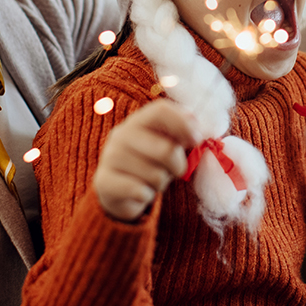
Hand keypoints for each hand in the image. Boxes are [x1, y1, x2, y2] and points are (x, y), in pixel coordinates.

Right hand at [92, 99, 200, 220]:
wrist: (119, 192)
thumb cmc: (151, 163)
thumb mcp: (168, 144)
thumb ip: (183, 133)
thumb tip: (201, 129)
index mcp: (139, 120)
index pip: (161, 110)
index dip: (184, 124)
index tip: (197, 140)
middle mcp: (121, 134)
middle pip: (167, 149)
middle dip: (179, 165)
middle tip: (175, 170)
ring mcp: (110, 157)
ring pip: (156, 175)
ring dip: (162, 183)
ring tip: (152, 180)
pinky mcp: (104, 182)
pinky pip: (141, 192)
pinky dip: (147, 196)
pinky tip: (140, 192)